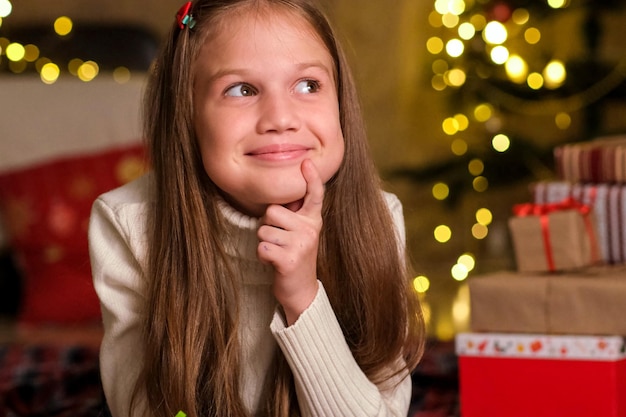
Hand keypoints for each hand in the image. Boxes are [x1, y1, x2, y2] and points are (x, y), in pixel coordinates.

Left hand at [257, 159, 323, 324]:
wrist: (301, 290)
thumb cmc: (294, 256)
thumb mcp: (300, 233)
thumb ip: (293, 214)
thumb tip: (279, 192)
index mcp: (313, 220)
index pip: (314, 195)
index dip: (311, 178)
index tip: (306, 162)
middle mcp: (310, 229)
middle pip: (272, 212)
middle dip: (268, 226)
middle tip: (280, 242)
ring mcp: (302, 244)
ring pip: (264, 230)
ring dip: (265, 243)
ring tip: (278, 253)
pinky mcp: (290, 259)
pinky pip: (262, 247)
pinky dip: (262, 256)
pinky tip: (274, 263)